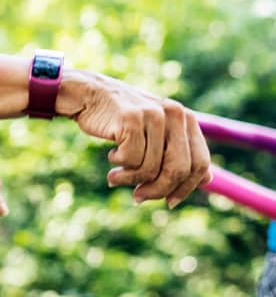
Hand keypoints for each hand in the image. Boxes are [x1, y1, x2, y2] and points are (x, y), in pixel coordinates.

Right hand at [60, 71, 210, 207]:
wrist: (88, 94)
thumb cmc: (122, 118)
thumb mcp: (157, 133)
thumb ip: (180, 152)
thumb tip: (208, 179)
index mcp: (186, 118)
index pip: (199, 163)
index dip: (186, 188)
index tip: (169, 202)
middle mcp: (174, 114)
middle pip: (178, 170)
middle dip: (157, 190)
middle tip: (138, 197)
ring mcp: (153, 114)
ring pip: (151, 168)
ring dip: (130, 180)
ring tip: (115, 176)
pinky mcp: (131, 118)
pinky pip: (131, 159)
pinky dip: (119, 166)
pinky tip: (111, 157)